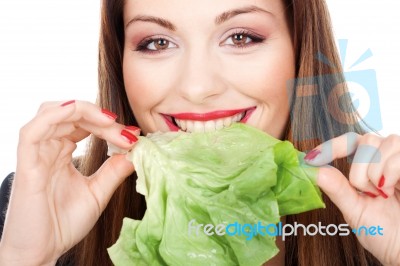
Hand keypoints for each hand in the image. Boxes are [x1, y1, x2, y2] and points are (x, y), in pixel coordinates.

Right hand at [0, 100, 139, 264]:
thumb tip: (137, 148)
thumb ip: (114, 170)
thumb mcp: (97, 192)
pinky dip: (55, 116)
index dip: (108, 124)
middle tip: (126, 132)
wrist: (42, 253)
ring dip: (83, 111)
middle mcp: (47, 148)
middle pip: (71, 114)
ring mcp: (35, 154)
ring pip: (51, 113)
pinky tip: (78, 113)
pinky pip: (33, 131)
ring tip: (109, 122)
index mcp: (61, 152)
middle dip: (101, 117)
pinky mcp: (26, 164)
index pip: (83, 123)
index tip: (133, 135)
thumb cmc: (63, 224)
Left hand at [306, 132, 399, 265]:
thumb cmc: (385, 234)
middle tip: (368, 192)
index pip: (350, 142)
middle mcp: (387, 159)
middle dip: (359, 169)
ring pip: (382, 143)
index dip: (330, 147)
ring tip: (384, 193)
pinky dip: (392, 171)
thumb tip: (313, 170)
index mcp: (370, 168)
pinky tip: (395, 189)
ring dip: (376, 172)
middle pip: (365, 140)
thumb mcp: (356, 211)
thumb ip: (337, 189)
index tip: (312, 159)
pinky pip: (398, 156)